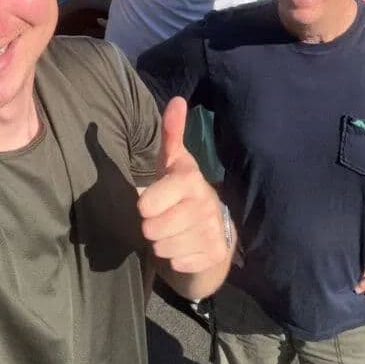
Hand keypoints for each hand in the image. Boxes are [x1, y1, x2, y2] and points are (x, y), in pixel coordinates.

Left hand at [138, 97, 228, 274]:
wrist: (213, 232)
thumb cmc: (182, 193)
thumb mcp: (173, 163)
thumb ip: (171, 134)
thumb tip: (177, 99)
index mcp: (191, 179)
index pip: (155, 199)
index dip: (148, 204)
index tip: (147, 205)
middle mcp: (206, 203)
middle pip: (155, 228)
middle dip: (151, 229)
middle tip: (159, 221)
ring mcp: (213, 230)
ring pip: (166, 248)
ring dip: (162, 245)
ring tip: (170, 234)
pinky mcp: (216, 254)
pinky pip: (180, 264)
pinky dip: (176, 261)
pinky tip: (183, 249)